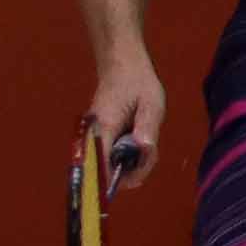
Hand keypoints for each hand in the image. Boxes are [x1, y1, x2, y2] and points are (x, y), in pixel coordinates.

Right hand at [82, 51, 166, 190]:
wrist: (122, 66)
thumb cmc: (138, 83)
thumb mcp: (151, 103)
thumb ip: (147, 127)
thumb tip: (144, 149)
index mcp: (104, 128)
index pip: (101, 165)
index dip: (115, 179)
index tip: (135, 179)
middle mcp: (94, 136)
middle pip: (107, 170)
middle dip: (131, 171)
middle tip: (150, 154)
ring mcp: (96, 137)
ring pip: (111, 165)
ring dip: (132, 164)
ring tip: (148, 145)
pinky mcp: (101, 138)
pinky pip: (113, 156)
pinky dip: (129, 156)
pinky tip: (141, 143)